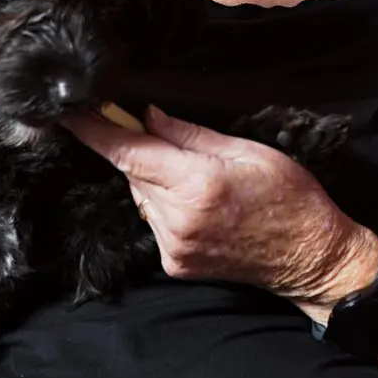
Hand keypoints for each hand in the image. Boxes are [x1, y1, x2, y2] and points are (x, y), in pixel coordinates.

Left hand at [62, 107, 377, 316]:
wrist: (310, 256)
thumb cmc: (289, 196)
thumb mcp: (246, 150)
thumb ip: (189, 135)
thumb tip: (147, 117)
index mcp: (196, 184)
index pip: (129, 152)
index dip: (93, 131)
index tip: (67, 113)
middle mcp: (177, 219)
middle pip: (134, 171)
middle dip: (143, 150)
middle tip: (174, 143)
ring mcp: (173, 246)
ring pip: (141, 196)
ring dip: (156, 180)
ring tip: (201, 181)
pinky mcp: (174, 263)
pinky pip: (153, 221)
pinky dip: (166, 205)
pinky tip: (201, 206)